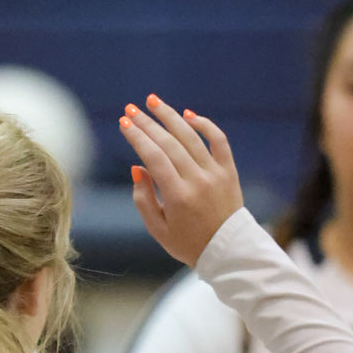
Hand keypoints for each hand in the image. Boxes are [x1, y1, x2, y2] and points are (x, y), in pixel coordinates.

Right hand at [119, 95, 243, 267]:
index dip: (137, 137)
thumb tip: (137, 167)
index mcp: (178, 197)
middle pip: (169, 143)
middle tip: (131, 108)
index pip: (154, 157)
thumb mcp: (158, 229)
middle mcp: (198, 181)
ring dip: (170, 116)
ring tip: (153, 102)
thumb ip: (143, 198)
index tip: (124, 123)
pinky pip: (219, 141)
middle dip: (147, 123)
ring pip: (191, 136)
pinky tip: (188, 115)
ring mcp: (216, 174)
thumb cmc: (188, 243)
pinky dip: (205, 124)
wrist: (228, 251)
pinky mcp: (229, 171)